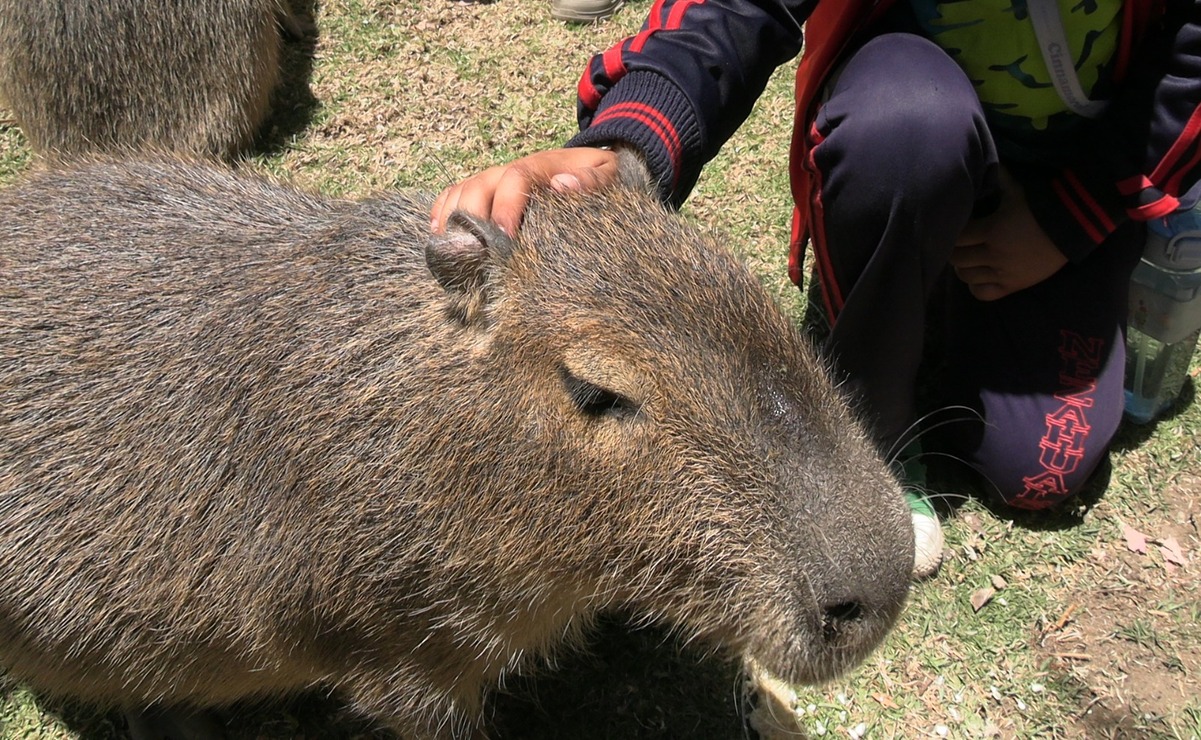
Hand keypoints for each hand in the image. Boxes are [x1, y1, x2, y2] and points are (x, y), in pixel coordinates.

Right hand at [430, 147, 620, 236]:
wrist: (589, 167)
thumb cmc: (598, 177)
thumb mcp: (608, 174)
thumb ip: (593, 179)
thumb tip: (563, 185)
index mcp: (541, 165)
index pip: (516, 178)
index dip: (506, 205)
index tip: (505, 235)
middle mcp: (511, 170)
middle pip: (480, 184)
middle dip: (471, 214)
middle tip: (471, 251)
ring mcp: (495, 179)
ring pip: (463, 189)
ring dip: (451, 214)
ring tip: (446, 247)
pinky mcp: (487, 191)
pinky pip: (456, 194)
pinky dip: (442, 209)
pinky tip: (436, 232)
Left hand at [950, 168, 1067, 300]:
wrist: (1074, 227)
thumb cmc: (1043, 205)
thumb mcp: (1017, 190)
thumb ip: (998, 177)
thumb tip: (986, 158)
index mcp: (992, 230)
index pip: (958, 237)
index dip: (953, 232)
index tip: (956, 227)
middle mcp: (995, 255)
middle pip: (957, 258)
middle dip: (955, 249)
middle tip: (960, 243)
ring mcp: (1004, 273)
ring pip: (966, 276)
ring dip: (963, 267)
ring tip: (967, 258)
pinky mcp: (1014, 285)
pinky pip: (983, 294)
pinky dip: (975, 286)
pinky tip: (978, 275)